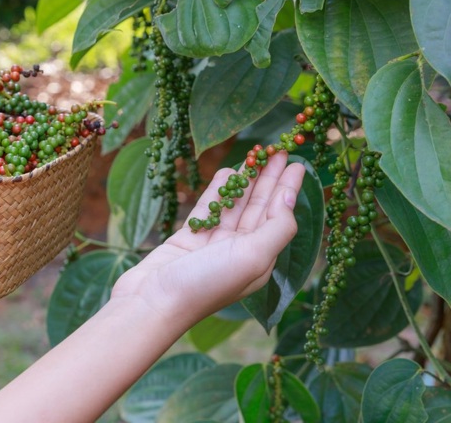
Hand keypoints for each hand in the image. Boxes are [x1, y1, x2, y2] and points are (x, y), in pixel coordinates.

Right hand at [111, 152, 302, 328]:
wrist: (153, 301)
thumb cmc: (207, 284)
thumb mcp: (253, 256)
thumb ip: (277, 226)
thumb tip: (291, 195)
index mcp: (261, 259)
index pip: (280, 216)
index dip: (288, 188)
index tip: (297, 162)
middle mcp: (240, 251)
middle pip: (259, 207)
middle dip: (270, 178)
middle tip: (279, 149)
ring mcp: (213, 244)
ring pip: (234, 205)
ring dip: (246, 179)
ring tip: (255, 154)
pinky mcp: (189, 238)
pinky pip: (208, 208)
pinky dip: (218, 190)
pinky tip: (227, 172)